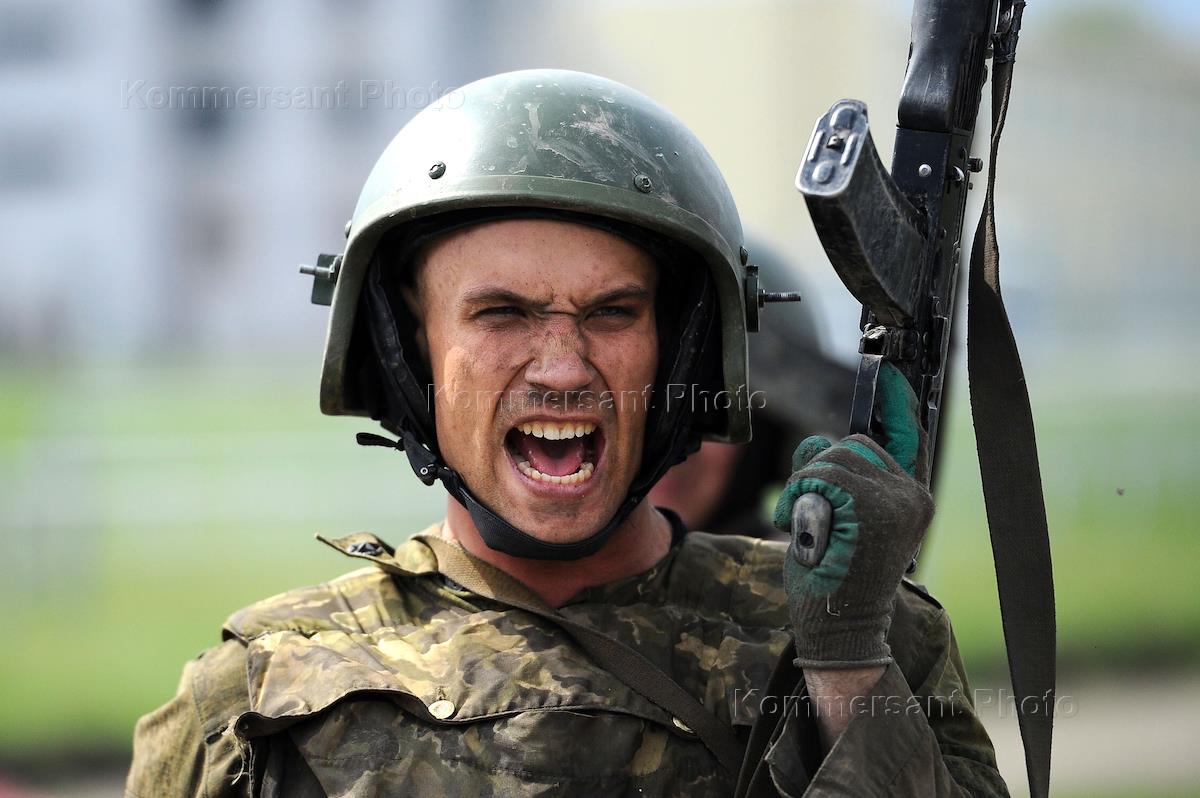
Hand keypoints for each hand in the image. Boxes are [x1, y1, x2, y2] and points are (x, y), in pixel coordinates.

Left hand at [773, 363, 932, 668]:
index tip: (890, 374)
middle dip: (821, 468)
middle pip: (854, 444)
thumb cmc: (839, 578)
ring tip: (808, 529)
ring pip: (831, 458)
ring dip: (804, 487)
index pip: (909, 437)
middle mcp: (910, 494)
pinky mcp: (865, 508)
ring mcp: (891, 499)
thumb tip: (822, 444)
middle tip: (810, 511)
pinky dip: (798, 498)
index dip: (897, 405)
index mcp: (912, 497)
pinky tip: (803, 532)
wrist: (843, 629)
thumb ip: (846, 481)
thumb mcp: (847, 522)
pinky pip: (818, 478)